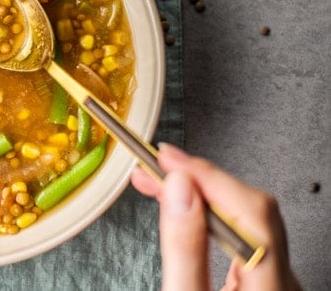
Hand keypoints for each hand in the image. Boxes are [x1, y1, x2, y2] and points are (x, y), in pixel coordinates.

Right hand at [131, 143, 299, 290]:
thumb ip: (184, 248)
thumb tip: (179, 189)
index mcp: (270, 285)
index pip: (249, 208)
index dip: (205, 175)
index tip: (168, 159)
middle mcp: (282, 280)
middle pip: (249, 207)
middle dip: (198, 179)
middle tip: (156, 165)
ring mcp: (275, 279)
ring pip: (244, 215)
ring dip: (199, 192)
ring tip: (158, 182)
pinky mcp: (261, 280)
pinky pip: (240, 231)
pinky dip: (207, 211)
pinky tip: (183, 205)